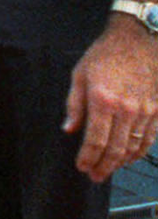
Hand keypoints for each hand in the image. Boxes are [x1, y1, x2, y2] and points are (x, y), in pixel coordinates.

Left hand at [63, 14, 157, 180]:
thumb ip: (74, 105)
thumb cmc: (105, 55)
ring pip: (133, 147)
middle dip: (104, 166)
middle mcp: (125, 109)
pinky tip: (128, 158)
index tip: (82, 167)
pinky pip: (148, 139)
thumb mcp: (80, 75)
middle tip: (94, 176)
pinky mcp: (156, 111)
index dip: (88, 157)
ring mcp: (144, 112)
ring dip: (120, 163)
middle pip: (115, 149)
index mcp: (102, 100)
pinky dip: (138, 153)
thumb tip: (68, 129)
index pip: (95, 139)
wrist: (137, 42)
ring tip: (108, 170)